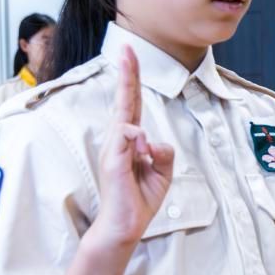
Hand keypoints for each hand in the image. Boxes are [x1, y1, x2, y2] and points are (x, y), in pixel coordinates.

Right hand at [91, 45, 175, 247]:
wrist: (125, 225)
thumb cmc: (140, 198)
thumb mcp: (162, 172)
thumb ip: (163, 152)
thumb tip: (152, 140)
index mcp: (130, 141)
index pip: (131, 105)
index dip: (131, 80)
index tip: (130, 55)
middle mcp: (118, 140)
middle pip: (124, 101)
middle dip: (127, 74)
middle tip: (127, 49)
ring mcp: (112, 149)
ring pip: (127, 119)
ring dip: (142, 136)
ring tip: (144, 163)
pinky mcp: (111, 161)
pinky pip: (127, 136)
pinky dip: (139, 143)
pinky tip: (141, 158)